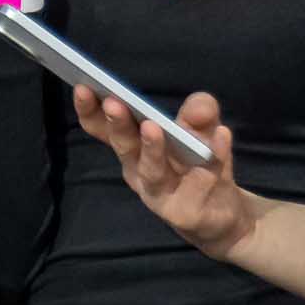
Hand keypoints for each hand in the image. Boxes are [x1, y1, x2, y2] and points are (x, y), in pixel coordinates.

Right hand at [72, 86, 262, 257]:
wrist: (222, 217)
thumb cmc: (199, 167)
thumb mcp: (202, 131)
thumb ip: (199, 112)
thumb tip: (197, 109)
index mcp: (133, 150)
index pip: (105, 130)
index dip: (91, 111)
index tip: (81, 87)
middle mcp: (140, 173)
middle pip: (125, 148)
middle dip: (118, 125)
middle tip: (113, 103)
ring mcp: (162, 195)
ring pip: (153, 172)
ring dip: (151, 149)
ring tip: (153, 127)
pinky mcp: (187, 212)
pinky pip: (201, 183)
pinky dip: (214, 156)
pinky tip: (223, 134)